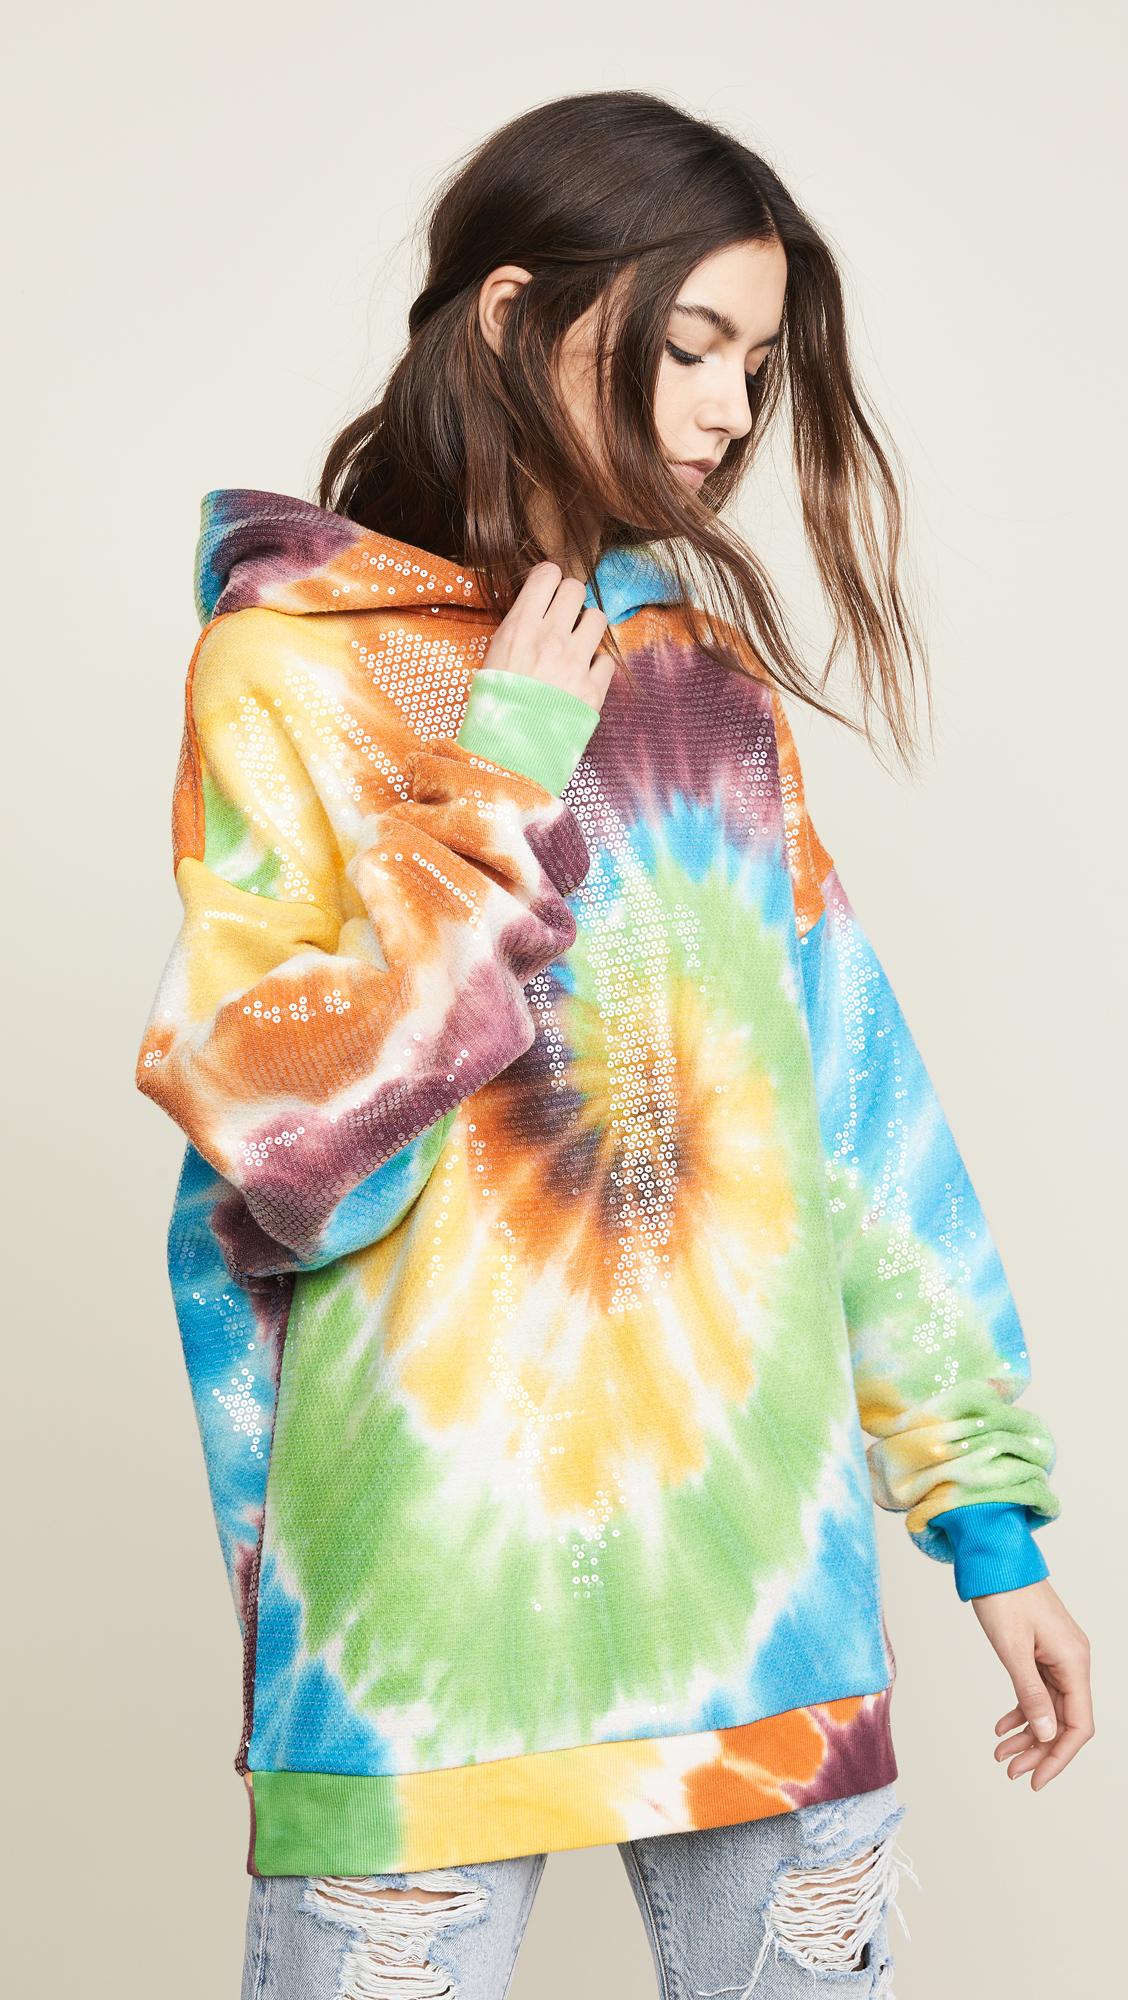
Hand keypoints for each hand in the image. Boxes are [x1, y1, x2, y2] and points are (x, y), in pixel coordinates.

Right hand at [484, 562, 615, 712]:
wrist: (506, 754)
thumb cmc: (492, 706)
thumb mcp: (493, 657)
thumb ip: (518, 629)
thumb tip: (537, 610)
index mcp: (520, 626)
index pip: (548, 574)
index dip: (549, 579)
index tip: (547, 591)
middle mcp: (551, 638)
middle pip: (576, 589)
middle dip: (570, 600)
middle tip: (563, 618)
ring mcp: (575, 663)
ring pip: (598, 617)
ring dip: (588, 627)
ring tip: (576, 645)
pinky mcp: (593, 690)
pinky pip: (607, 660)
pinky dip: (597, 667)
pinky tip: (582, 677)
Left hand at [971, 1578, 1093, 1789]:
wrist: (995, 1558)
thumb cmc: (1003, 1594)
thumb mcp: (1012, 1649)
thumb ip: (1030, 1694)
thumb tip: (1047, 1733)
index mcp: (1074, 1661)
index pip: (1079, 1724)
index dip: (1059, 1756)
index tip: (1037, 1779)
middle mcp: (1073, 1661)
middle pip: (1064, 1720)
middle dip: (1039, 1750)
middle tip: (1009, 1771)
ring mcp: (1059, 1656)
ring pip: (1049, 1708)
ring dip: (1028, 1734)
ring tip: (1001, 1754)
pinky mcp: (1043, 1651)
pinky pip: (1038, 1691)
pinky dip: (1022, 1710)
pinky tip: (1002, 1727)